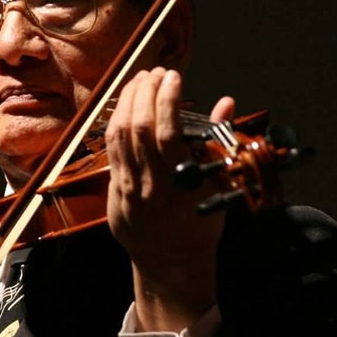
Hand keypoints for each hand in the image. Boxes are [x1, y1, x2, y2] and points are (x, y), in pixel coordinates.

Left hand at [105, 67, 234, 331]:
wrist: (170, 263)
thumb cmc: (200, 226)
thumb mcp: (218, 187)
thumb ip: (218, 142)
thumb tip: (226, 102)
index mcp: (177, 185)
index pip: (166, 132)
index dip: (167, 99)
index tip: (174, 77)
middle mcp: (146, 185)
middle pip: (136, 128)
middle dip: (144, 93)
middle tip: (156, 73)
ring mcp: (124, 188)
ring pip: (118, 136)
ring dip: (127, 102)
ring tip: (140, 81)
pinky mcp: (111, 189)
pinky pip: (110, 149)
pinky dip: (116, 122)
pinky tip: (125, 106)